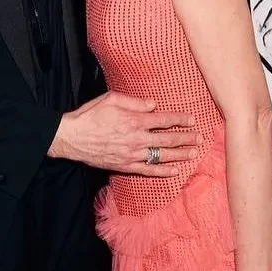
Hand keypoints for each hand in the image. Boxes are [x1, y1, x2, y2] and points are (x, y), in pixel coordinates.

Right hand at [51, 91, 200, 175]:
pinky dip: (163, 171)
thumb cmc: (90, 115)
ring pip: (162, 156)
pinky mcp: (125, 166)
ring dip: (180, 154)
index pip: (164, 120)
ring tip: (193, 153)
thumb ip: (135, 102)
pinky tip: (175, 170)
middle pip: (168, 139)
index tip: (191, 120)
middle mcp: (137, 139)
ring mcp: (132, 155)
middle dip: (186, 138)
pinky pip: (148, 170)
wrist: (71, 137)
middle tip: (199, 138)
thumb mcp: (111, 99)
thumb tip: (154, 104)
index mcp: (134, 120)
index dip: (180, 120)